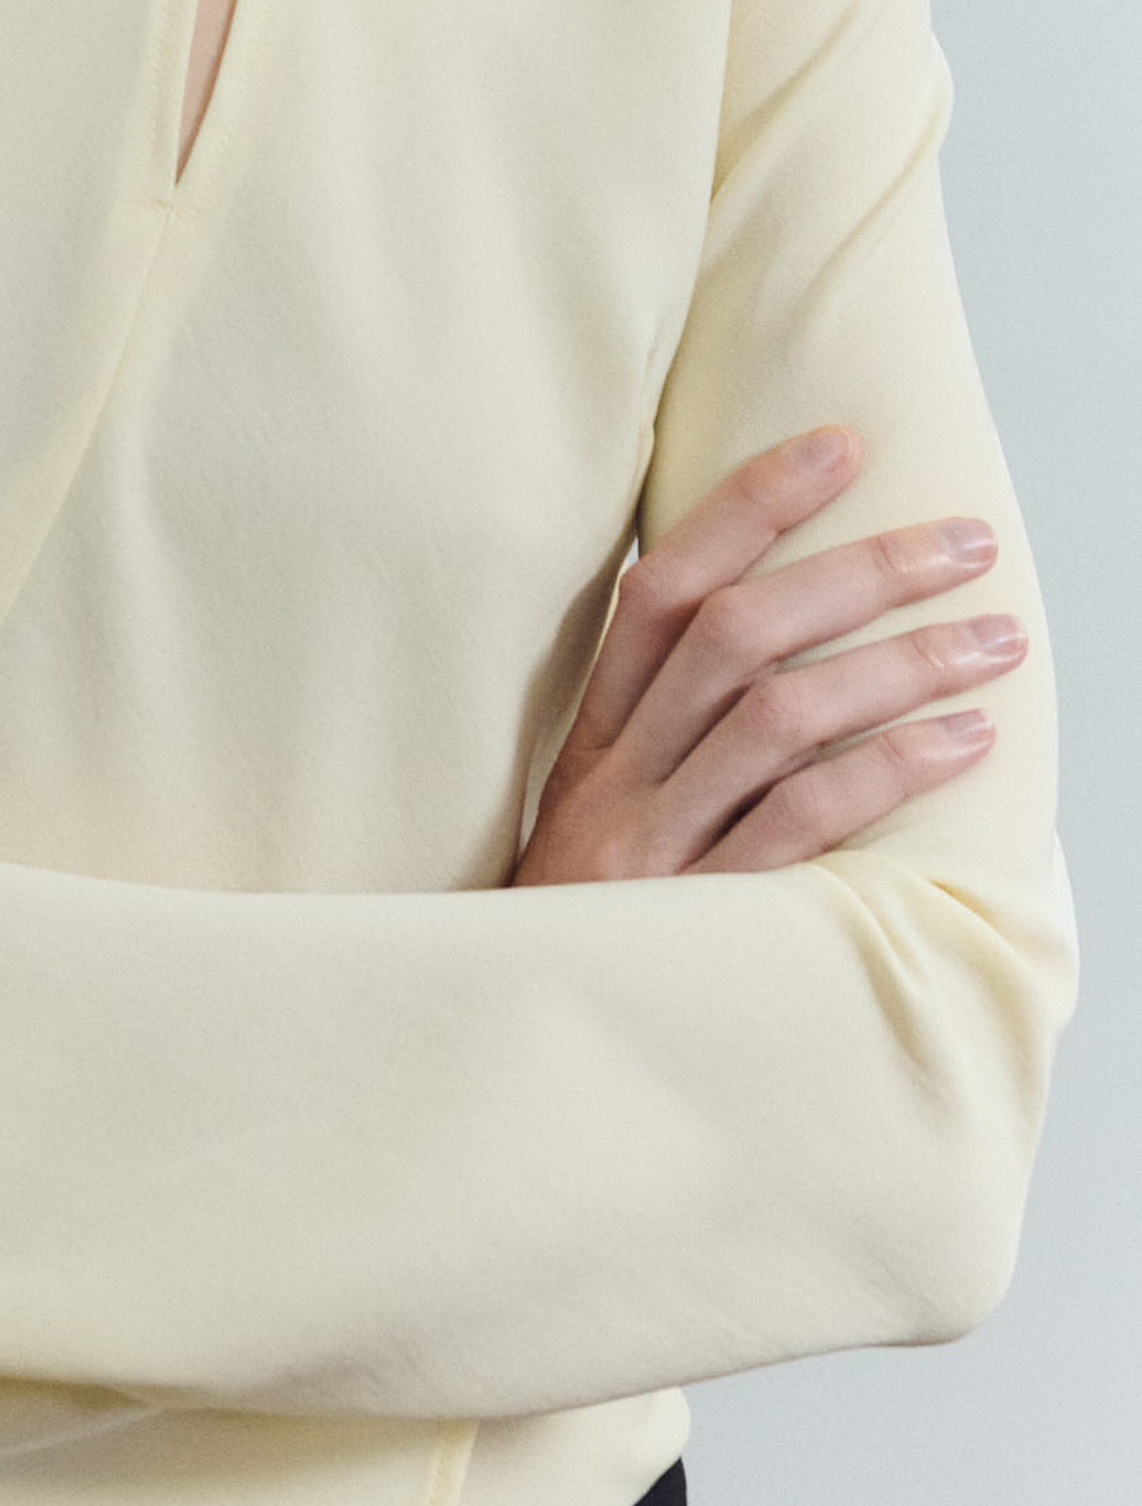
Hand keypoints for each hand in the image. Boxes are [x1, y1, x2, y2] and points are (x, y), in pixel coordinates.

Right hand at [508, 425, 1028, 885]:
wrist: (509, 1061)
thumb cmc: (588, 933)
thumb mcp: (604, 824)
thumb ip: (672, 745)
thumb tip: (796, 651)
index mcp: (591, 737)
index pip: (658, 588)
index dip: (747, 507)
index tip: (838, 444)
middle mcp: (616, 777)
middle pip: (735, 634)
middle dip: (859, 572)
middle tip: (963, 540)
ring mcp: (655, 847)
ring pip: (779, 716)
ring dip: (901, 665)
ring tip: (996, 640)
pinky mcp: (700, 920)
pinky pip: (804, 824)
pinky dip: (890, 768)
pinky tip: (963, 741)